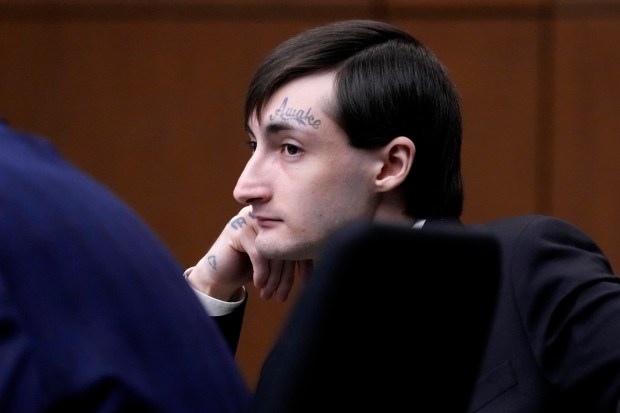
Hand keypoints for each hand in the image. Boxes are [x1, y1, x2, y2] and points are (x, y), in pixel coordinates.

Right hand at [188, 206, 308, 301]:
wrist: (220, 274)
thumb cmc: (252, 268)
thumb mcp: (277, 262)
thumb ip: (295, 255)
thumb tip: (328, 264)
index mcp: (279, 218)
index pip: (298, 240)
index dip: (304, 264)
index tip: (308, 285)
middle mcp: (266, 215)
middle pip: (286, 245)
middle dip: (286, 276)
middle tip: (283, 296)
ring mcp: (250, 219)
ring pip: (273, 250)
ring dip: (274, 278)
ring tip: (271, 295)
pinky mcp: (237, 229)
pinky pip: (259, 253)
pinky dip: (261, 273)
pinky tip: (259, 285)